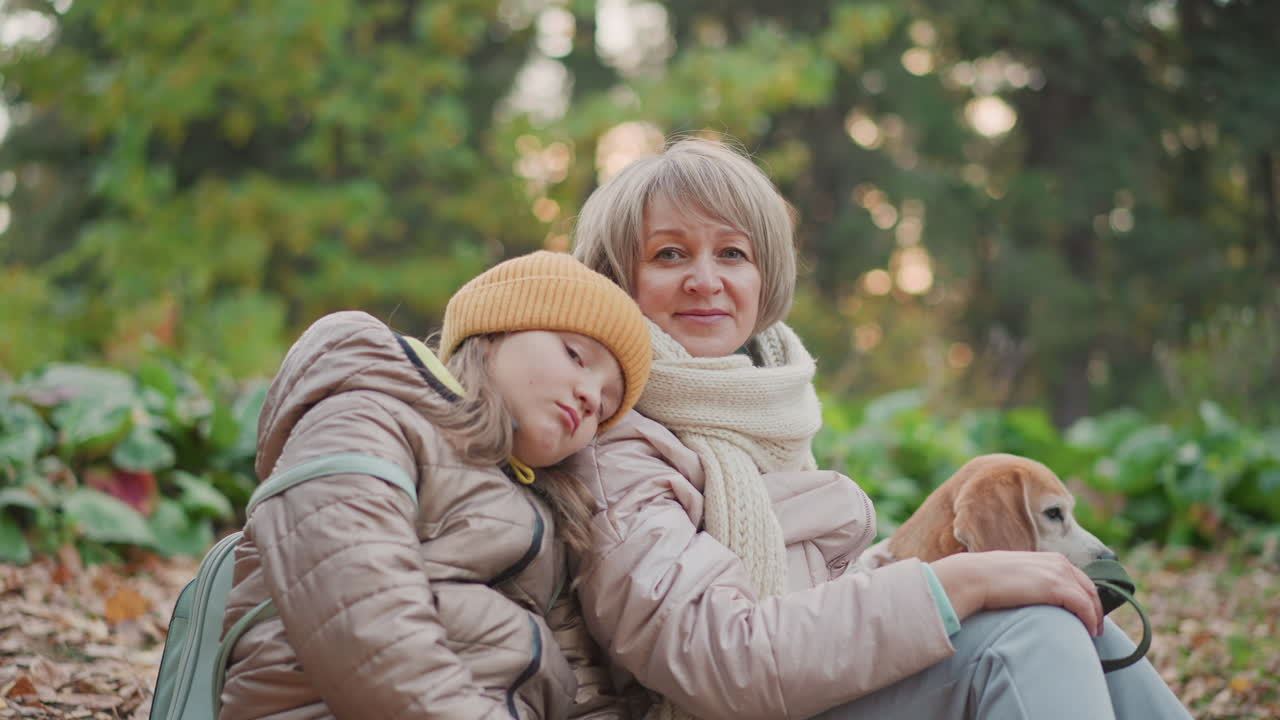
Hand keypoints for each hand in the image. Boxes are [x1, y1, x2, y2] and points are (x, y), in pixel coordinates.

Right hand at [930, 551, 1103, 635]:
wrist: (975, 577)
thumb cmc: (988, 578)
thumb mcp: (1017, 574)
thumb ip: (1032, 581)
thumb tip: (1032, 595)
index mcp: (1051, 558)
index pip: (1079, 578)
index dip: (1087, 596)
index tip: (1087, 613)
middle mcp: (1059, 563)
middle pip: (1089, 588)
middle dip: (1096, 608)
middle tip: (1095, 626)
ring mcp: (1059, 574)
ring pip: (1090, 598)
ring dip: (1095, 617)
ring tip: (1092, 632)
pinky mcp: (1057, 588)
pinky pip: (1084, 607)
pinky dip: (1089, 620)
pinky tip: (1087, 631)